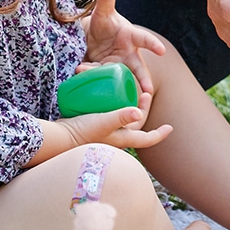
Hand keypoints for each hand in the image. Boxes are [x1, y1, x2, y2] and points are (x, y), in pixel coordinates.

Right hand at [38, 85, 172, 163]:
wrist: (59, 137)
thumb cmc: (82, 132)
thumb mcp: (103, 122)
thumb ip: (120, 117)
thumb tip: (137, 111)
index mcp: (123, 138)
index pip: (147, 139)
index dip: (159, 134)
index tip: (170, 127)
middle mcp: (116, 136)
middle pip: (135, 123)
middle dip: (142, 108)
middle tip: (145, 93)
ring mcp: (106, 132)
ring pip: (123, 118)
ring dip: (129, 105)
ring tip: (130, 90)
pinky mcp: (95, 125)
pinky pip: (109, 114)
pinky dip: (113, 105)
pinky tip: (110, 94)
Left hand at [82, 0, 166, 94]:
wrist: (90, 40)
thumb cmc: (103, 24)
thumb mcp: (102, 12)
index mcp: (131, 37)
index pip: (144, 39)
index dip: (153, 44)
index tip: (161, 51)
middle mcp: (128, 55)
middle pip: (138, 69)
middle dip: (144, 79)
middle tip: (148, 90)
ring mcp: (118, 68)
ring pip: (119, 78)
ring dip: (110, 81)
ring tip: (93, 77)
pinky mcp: (107, 77)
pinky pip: (103, 81)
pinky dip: (93, 80)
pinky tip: (82, 75)